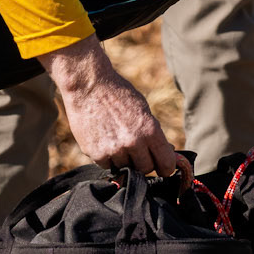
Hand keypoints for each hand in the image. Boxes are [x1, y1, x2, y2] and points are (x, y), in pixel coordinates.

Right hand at [39, 34, 189, 183]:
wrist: (86, 84)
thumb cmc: (117, 93)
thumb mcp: (143, 109)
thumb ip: (153, 134)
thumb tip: (167, 151)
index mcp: (150, 130)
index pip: (166, 164)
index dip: (166, 167)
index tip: (162, 167)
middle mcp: (133, 142)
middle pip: (145, 169)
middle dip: (143, 161)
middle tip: (135, 148)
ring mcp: (113, 149)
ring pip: (125, 168)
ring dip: (123, 158)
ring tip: (115, 138)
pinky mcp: (95, 153)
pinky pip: (107, 165)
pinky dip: (107, 157)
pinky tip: (103, 139)